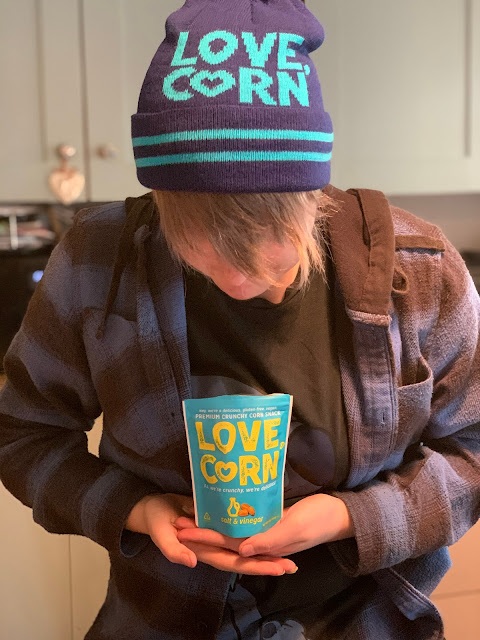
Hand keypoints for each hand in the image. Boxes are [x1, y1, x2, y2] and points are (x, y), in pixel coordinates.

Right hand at [126, 493, 296, 575]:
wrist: (150, 507)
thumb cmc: (155, 521)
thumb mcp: (161, 535)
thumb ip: (174, 550)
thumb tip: (191, 562)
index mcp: (204, 552)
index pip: (236, 562)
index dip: (257, 565)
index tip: (279, 568)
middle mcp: (214, 545)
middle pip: (246, 556)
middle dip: (268, 561)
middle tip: (293, 565)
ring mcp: (217, 534)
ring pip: (245, 543)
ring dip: (264, 548)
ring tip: (288, 550)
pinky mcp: (216, 520)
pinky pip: (238, 528)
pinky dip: (253, 530)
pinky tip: (268, 527)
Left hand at [177, 494, 352, 560]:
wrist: (342, 512)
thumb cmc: (320, 519)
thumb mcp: (296, 526)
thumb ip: (269, 539)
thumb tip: (240, 550)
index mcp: (267, 546)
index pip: (228, 545)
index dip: (205, 538)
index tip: (181, 530)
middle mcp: (263, 541)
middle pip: (226, 538)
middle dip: (203, 531)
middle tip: (178, 520)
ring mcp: (268, 530)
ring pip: (235, 529)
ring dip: (215, 524)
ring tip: (193, 514)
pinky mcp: (273, 518)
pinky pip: (247, 519)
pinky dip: (233, 515)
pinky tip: (221, 508)